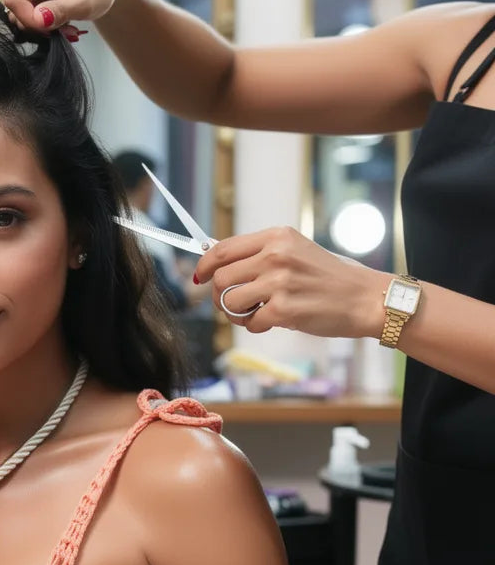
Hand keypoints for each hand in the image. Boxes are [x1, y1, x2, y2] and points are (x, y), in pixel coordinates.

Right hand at [1, 0, 132, 32]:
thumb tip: (39, 21)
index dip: (27, 18)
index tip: (45, 29)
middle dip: (30, 20)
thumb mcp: (85, 1)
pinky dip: (33, 16)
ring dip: (32, 20)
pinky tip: (50, 16)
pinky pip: (19, 4)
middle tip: (53, 27)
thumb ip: (61, 11)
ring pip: (13, 3)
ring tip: (56, 21)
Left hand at [193, 226, 387, 339]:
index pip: (222, 249)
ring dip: (236, 314)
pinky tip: (273, 321)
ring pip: (230, 301)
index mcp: (277, 237)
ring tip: (254, 314)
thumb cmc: (329, 278)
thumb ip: (261, 255)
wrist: (364, 298)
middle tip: (233, 304)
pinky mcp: (284, 309)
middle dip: (219, 296)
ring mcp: (279, 282)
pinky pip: (250, 323)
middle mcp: (276, 255)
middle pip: (220, 278)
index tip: (200, 277)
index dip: (204, 266)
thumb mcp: (296, 252)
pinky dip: (256, 327)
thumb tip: (219, 266)